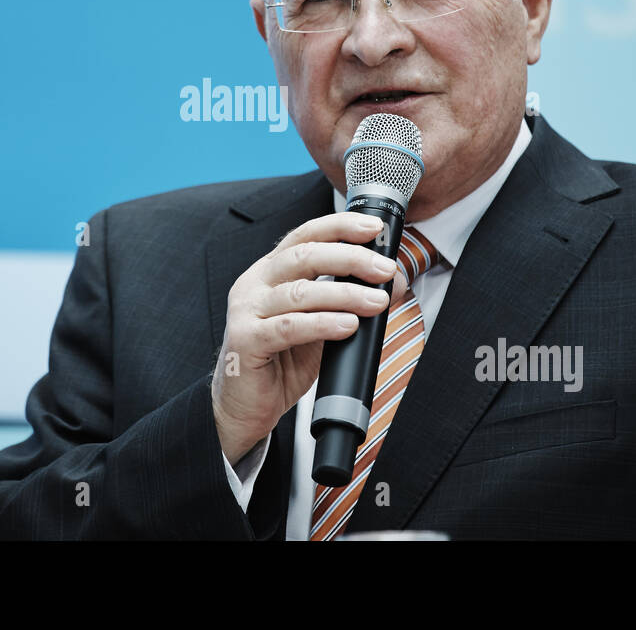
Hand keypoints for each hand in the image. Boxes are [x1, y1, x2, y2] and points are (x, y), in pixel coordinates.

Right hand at [211, 211, 410, 463]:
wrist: (244, 407)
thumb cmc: (281, 363)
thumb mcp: (320, 325)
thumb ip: (346, 302)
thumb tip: (390, 282)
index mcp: (270, 272)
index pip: (304, 236)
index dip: (339, 227)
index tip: (373, 228)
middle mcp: (254, 284)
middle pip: (304, 256)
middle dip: (350, 258)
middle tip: (384, 270)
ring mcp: (245, 310)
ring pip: (300, 292)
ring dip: (345, 294)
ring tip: (377, 302)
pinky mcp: (245, 340)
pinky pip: (289, 327)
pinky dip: (323, 324)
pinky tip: (347, 325)